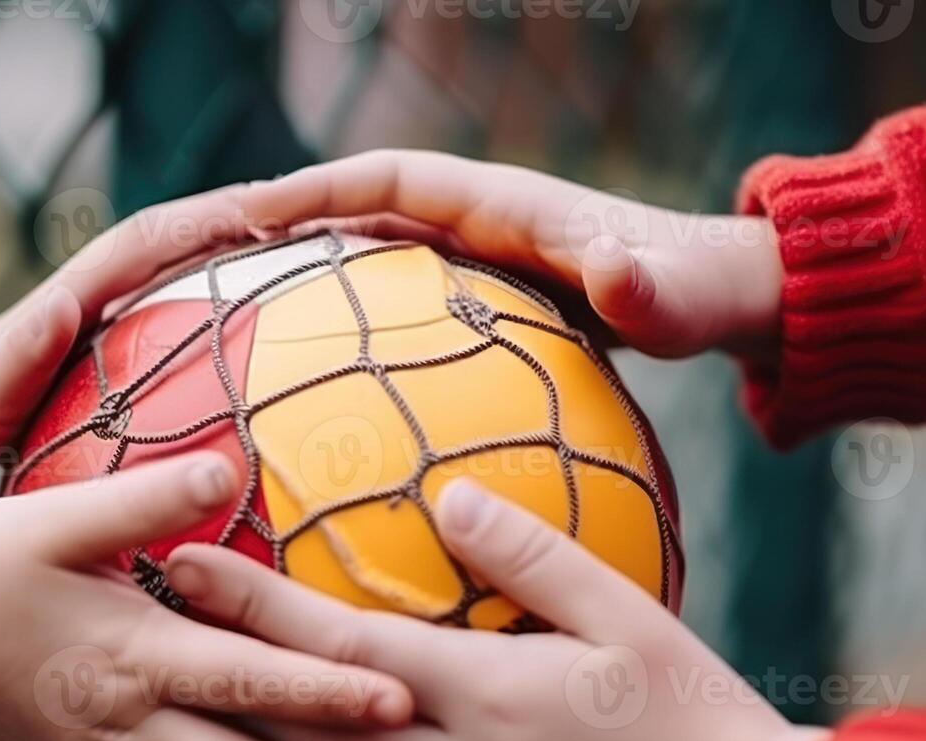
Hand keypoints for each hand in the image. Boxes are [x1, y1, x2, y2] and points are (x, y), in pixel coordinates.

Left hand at [163, 479, 828, 740]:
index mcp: (485, 693)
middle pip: (308, 732)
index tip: (182, 562)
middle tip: (143, 645)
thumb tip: (444, 492)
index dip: (253, 602)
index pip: (339, 645)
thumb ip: (530, 553)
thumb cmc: (693, 708)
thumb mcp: (626, 612)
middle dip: (219, 684)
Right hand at [236, 149, 783, 359]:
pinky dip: (353, 317)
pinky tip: (320, 375)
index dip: (315, 190)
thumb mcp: (673, 297)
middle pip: (361, 209)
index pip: (387, 179)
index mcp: (500, 204)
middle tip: (208, 257)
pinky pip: (400, 300)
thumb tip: (612, 273)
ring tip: (236, 313)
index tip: (245, 212)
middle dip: (289, 222)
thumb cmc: (696, 295)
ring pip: (373, 255)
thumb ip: (643, 287)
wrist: (717, 295)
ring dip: (310, 272)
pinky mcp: (485, 295)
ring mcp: (477, 257)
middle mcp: (478, 220)